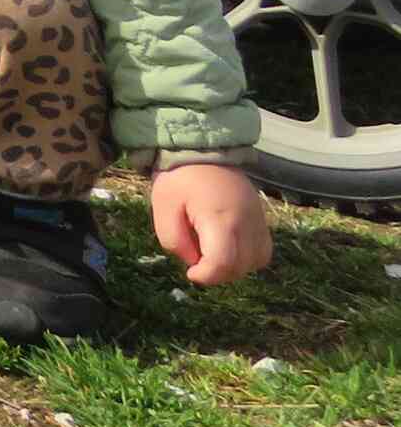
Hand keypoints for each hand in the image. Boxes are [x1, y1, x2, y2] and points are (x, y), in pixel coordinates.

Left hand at [151, 161, 272, 285]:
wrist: (203, 150)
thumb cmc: (179, 179)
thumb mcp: (163, 206)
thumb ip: (173, 239)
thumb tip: (192, 261)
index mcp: (219, 217)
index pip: (223, 262)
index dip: (206, 276)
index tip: (191, 272)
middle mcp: (246, 222)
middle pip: (241, 267)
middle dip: (218, 273)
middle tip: (198, 259)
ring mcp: (258, 220)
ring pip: (256, 262)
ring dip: (234, 267)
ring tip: (212, 251)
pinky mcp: (263, 219)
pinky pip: (263, 251)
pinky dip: (248, 258)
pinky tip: (229, 247)